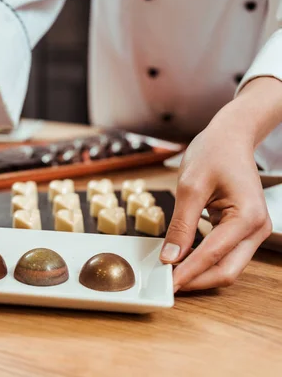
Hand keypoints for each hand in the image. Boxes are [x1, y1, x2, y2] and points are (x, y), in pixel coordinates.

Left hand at [160, 120, 271, 291]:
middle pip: (227, 270)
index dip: (188, 272)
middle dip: (197, 280)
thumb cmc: (213, 153)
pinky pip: (224, 255)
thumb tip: (170, 257)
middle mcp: (257, 228)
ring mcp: (253, 231)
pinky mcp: (243, 230)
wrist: (231, 137)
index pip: (213, 254)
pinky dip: (204, 262)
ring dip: (200, 274)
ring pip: (227, 266)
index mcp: (248, 216)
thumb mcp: (190, 187)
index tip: (167, 284)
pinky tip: (181, 262)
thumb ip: (181, 224)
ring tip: (170, 275)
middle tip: (167, 285)